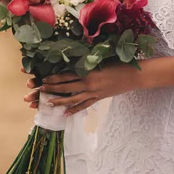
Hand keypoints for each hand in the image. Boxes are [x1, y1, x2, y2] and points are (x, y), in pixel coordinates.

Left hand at [22, 64, 140, 115]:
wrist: (133, 76)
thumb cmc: (118, 63)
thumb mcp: (100, 59)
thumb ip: (86, 60)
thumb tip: (72, 59)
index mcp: (87, 71)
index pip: (65, 75)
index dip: (53, 78)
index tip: (43, 79)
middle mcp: (88, 83)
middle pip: (65, 87)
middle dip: (51, 89)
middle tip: (40, 90)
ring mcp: (93, 93)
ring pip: (72, 98)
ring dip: (60, 101)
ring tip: (49, 103)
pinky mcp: (99, 98)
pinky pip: (84, 105)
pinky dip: (75, 110)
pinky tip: (66, 114)